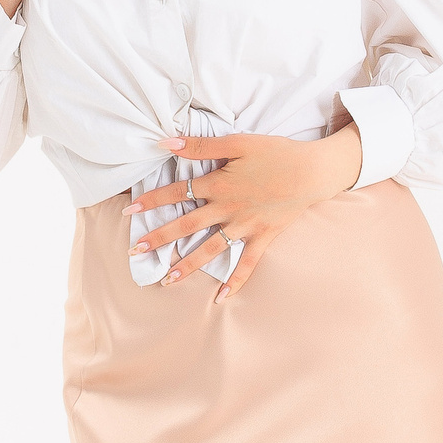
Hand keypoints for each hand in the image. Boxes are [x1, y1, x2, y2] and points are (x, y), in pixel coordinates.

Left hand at [127, 124, 363, 302]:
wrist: (313, 171)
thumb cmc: (276, 153)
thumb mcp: (238, 142)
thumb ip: (201, 145)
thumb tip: (166, 142)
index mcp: (220, 185)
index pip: (178, 193)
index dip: (153, 200)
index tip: (130, 210)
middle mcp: (228, 209)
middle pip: (187, 226)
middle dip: (160, 238)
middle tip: (135, 251)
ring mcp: (245, 227)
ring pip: (211, 250)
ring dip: (188, 266)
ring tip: (166, 281)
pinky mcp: (263, 237)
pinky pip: (247, 264)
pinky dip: (235, 281)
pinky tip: (220, 299)